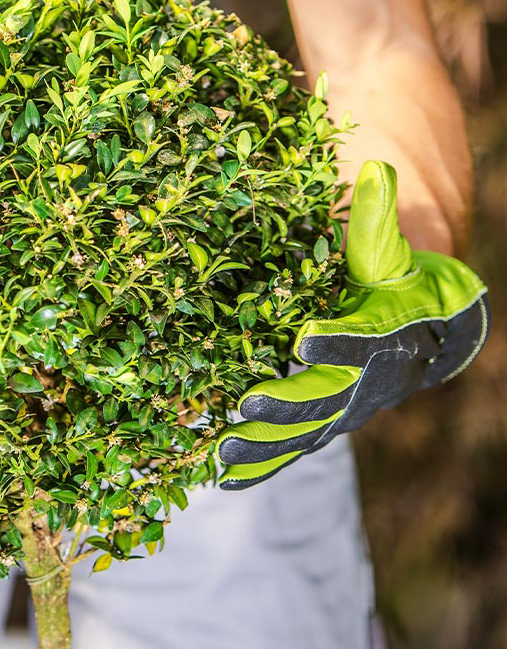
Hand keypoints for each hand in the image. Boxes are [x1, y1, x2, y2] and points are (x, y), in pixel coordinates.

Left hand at [215, 160, 488, 489]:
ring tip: (222, 455)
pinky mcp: (330, 420)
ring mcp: (353, 406)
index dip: (342, 342)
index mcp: (396, 332)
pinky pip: (297, 445)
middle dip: (290, 405)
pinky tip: (226, 478)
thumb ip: (378, 221)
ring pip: (311, 432)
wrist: (426, 322)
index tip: (304, 343)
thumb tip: (375, 171)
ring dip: (268, 445)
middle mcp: (377, 379)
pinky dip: (265, 463)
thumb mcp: (389, 247)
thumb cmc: (400, 275)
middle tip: (244, 409)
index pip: (371, 339)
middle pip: (334, 397)